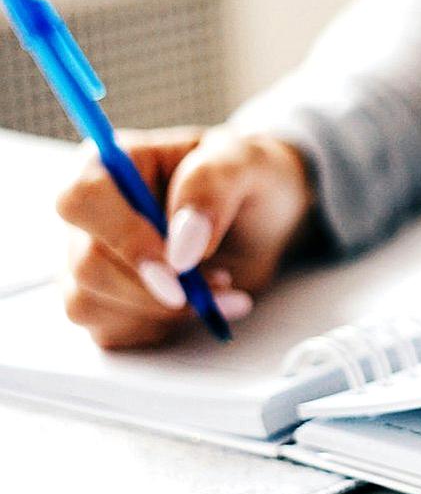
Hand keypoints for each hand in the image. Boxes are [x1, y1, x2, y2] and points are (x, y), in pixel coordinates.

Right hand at [57, 127, 316, 348]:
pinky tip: (197, 306)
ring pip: (90, 304)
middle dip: (155, 288)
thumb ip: (210, 188)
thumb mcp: (244, 162)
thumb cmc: (248, 178)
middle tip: (219, 280)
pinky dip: (160, 328)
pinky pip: (109, 331)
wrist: (264, 218)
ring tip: (218, 287)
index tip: (178, 266)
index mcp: (111, 164)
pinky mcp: (104, 301)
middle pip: (86, 264)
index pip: (83, 200)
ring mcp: (91, 260)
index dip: (125, 238)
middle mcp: (91, 214)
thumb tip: (180, 247)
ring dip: (162, 311)